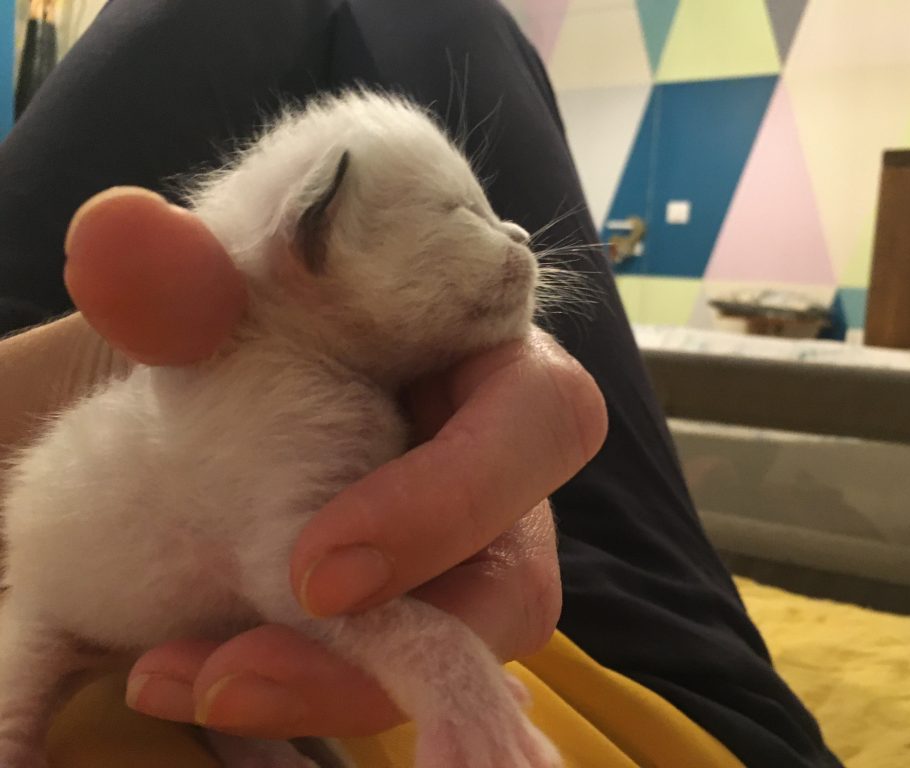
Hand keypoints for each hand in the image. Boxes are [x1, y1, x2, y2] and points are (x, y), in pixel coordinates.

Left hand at [53, 189, 607, 737]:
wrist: (236, 365)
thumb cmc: (265, 310)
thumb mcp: (229, 289)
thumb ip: (181, 275)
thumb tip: (120, 237)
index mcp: (494, 351)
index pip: (543, 418)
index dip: (456, 499)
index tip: (318, 567)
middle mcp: (498, 458)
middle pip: (513, 580)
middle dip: (393, 643)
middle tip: (240, 670)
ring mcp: (466, 537)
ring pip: (455, 645)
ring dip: (332, 683)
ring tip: (196, 681)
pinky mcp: (420, 592)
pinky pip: (394, 662)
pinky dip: (305, 681)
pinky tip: (195, 674)